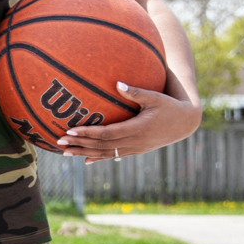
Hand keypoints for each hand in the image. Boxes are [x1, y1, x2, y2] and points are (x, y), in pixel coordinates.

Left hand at [49, 80, 201, 160]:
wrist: (185, 123)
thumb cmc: (170, 106)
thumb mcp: (155, 97)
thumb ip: (136, 92)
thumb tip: (118, 83)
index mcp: (138, 129)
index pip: (107, 134)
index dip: (88, 133)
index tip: (71, 130)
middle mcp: (134, 142)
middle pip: (101, 146)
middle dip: (80, 144)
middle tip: (59, 140)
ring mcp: (135, 148)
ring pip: (105, 153)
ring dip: (84, 153)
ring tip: (64, 152)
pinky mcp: (136, 150)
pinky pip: (114, 155)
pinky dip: (98, 158)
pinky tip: (85, 160)